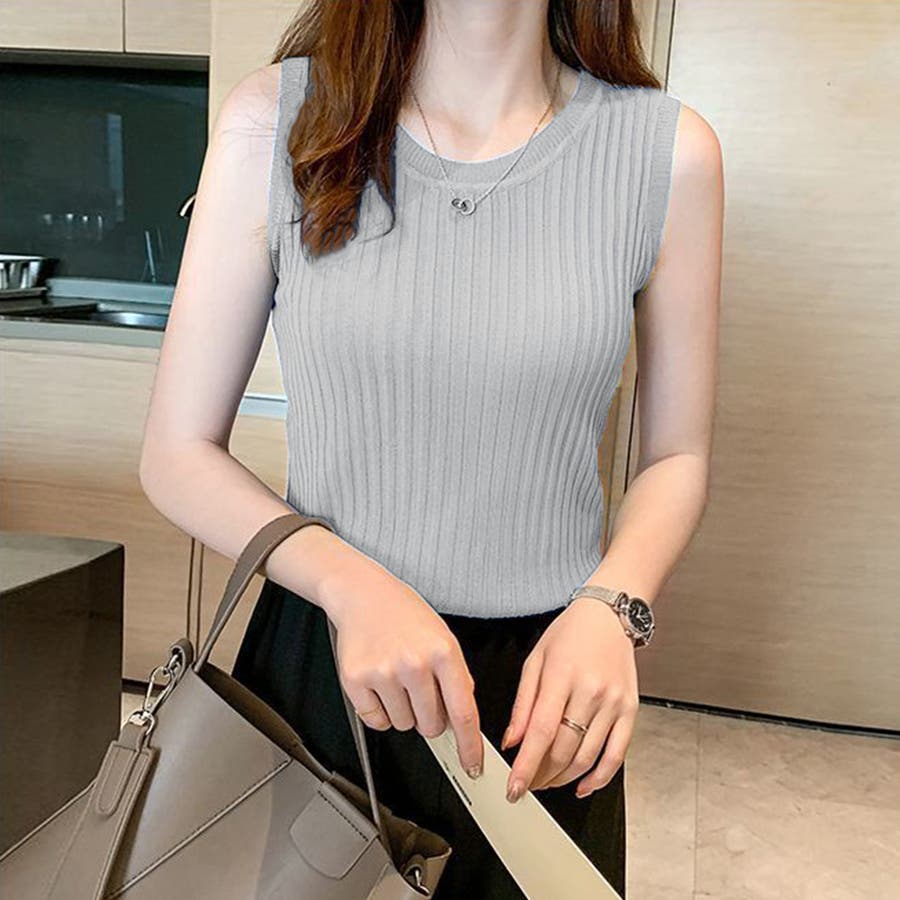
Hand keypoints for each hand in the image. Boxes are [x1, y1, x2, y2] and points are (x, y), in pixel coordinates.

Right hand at [323, 555, 483, 778]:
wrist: (363, 593)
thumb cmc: (404, 614)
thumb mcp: (443, 637)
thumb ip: (456, 677)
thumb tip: (463, 720)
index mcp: (443, 651)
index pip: (463, 712)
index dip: (469, 745)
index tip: (473, 766)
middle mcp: (415, 663)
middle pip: (431, 726)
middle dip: (429, 718)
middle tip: (420, 690)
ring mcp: (384, 672)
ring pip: (403, 725)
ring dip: (403, 711)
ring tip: (397, 677)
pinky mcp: (356, 680)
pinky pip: (376, 721)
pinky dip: (379, 711)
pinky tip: (380, 683)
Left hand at [501, 596, 638, 801]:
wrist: (608, 616)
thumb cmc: (569, 634)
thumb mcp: (535, 660)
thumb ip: (523, 704)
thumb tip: (512, 741)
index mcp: (562, 675)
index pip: (541, 731)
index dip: (526, 765)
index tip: (514, 788)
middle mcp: (591, 690)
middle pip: (563, 749)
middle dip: (541, 775)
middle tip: (527, 784)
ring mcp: (613, 702)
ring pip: (587, 757)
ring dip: (563, 778)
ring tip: (547, 781)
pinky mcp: (630, 710)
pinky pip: (617, 754)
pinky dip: (599, 777)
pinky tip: (583, 785)